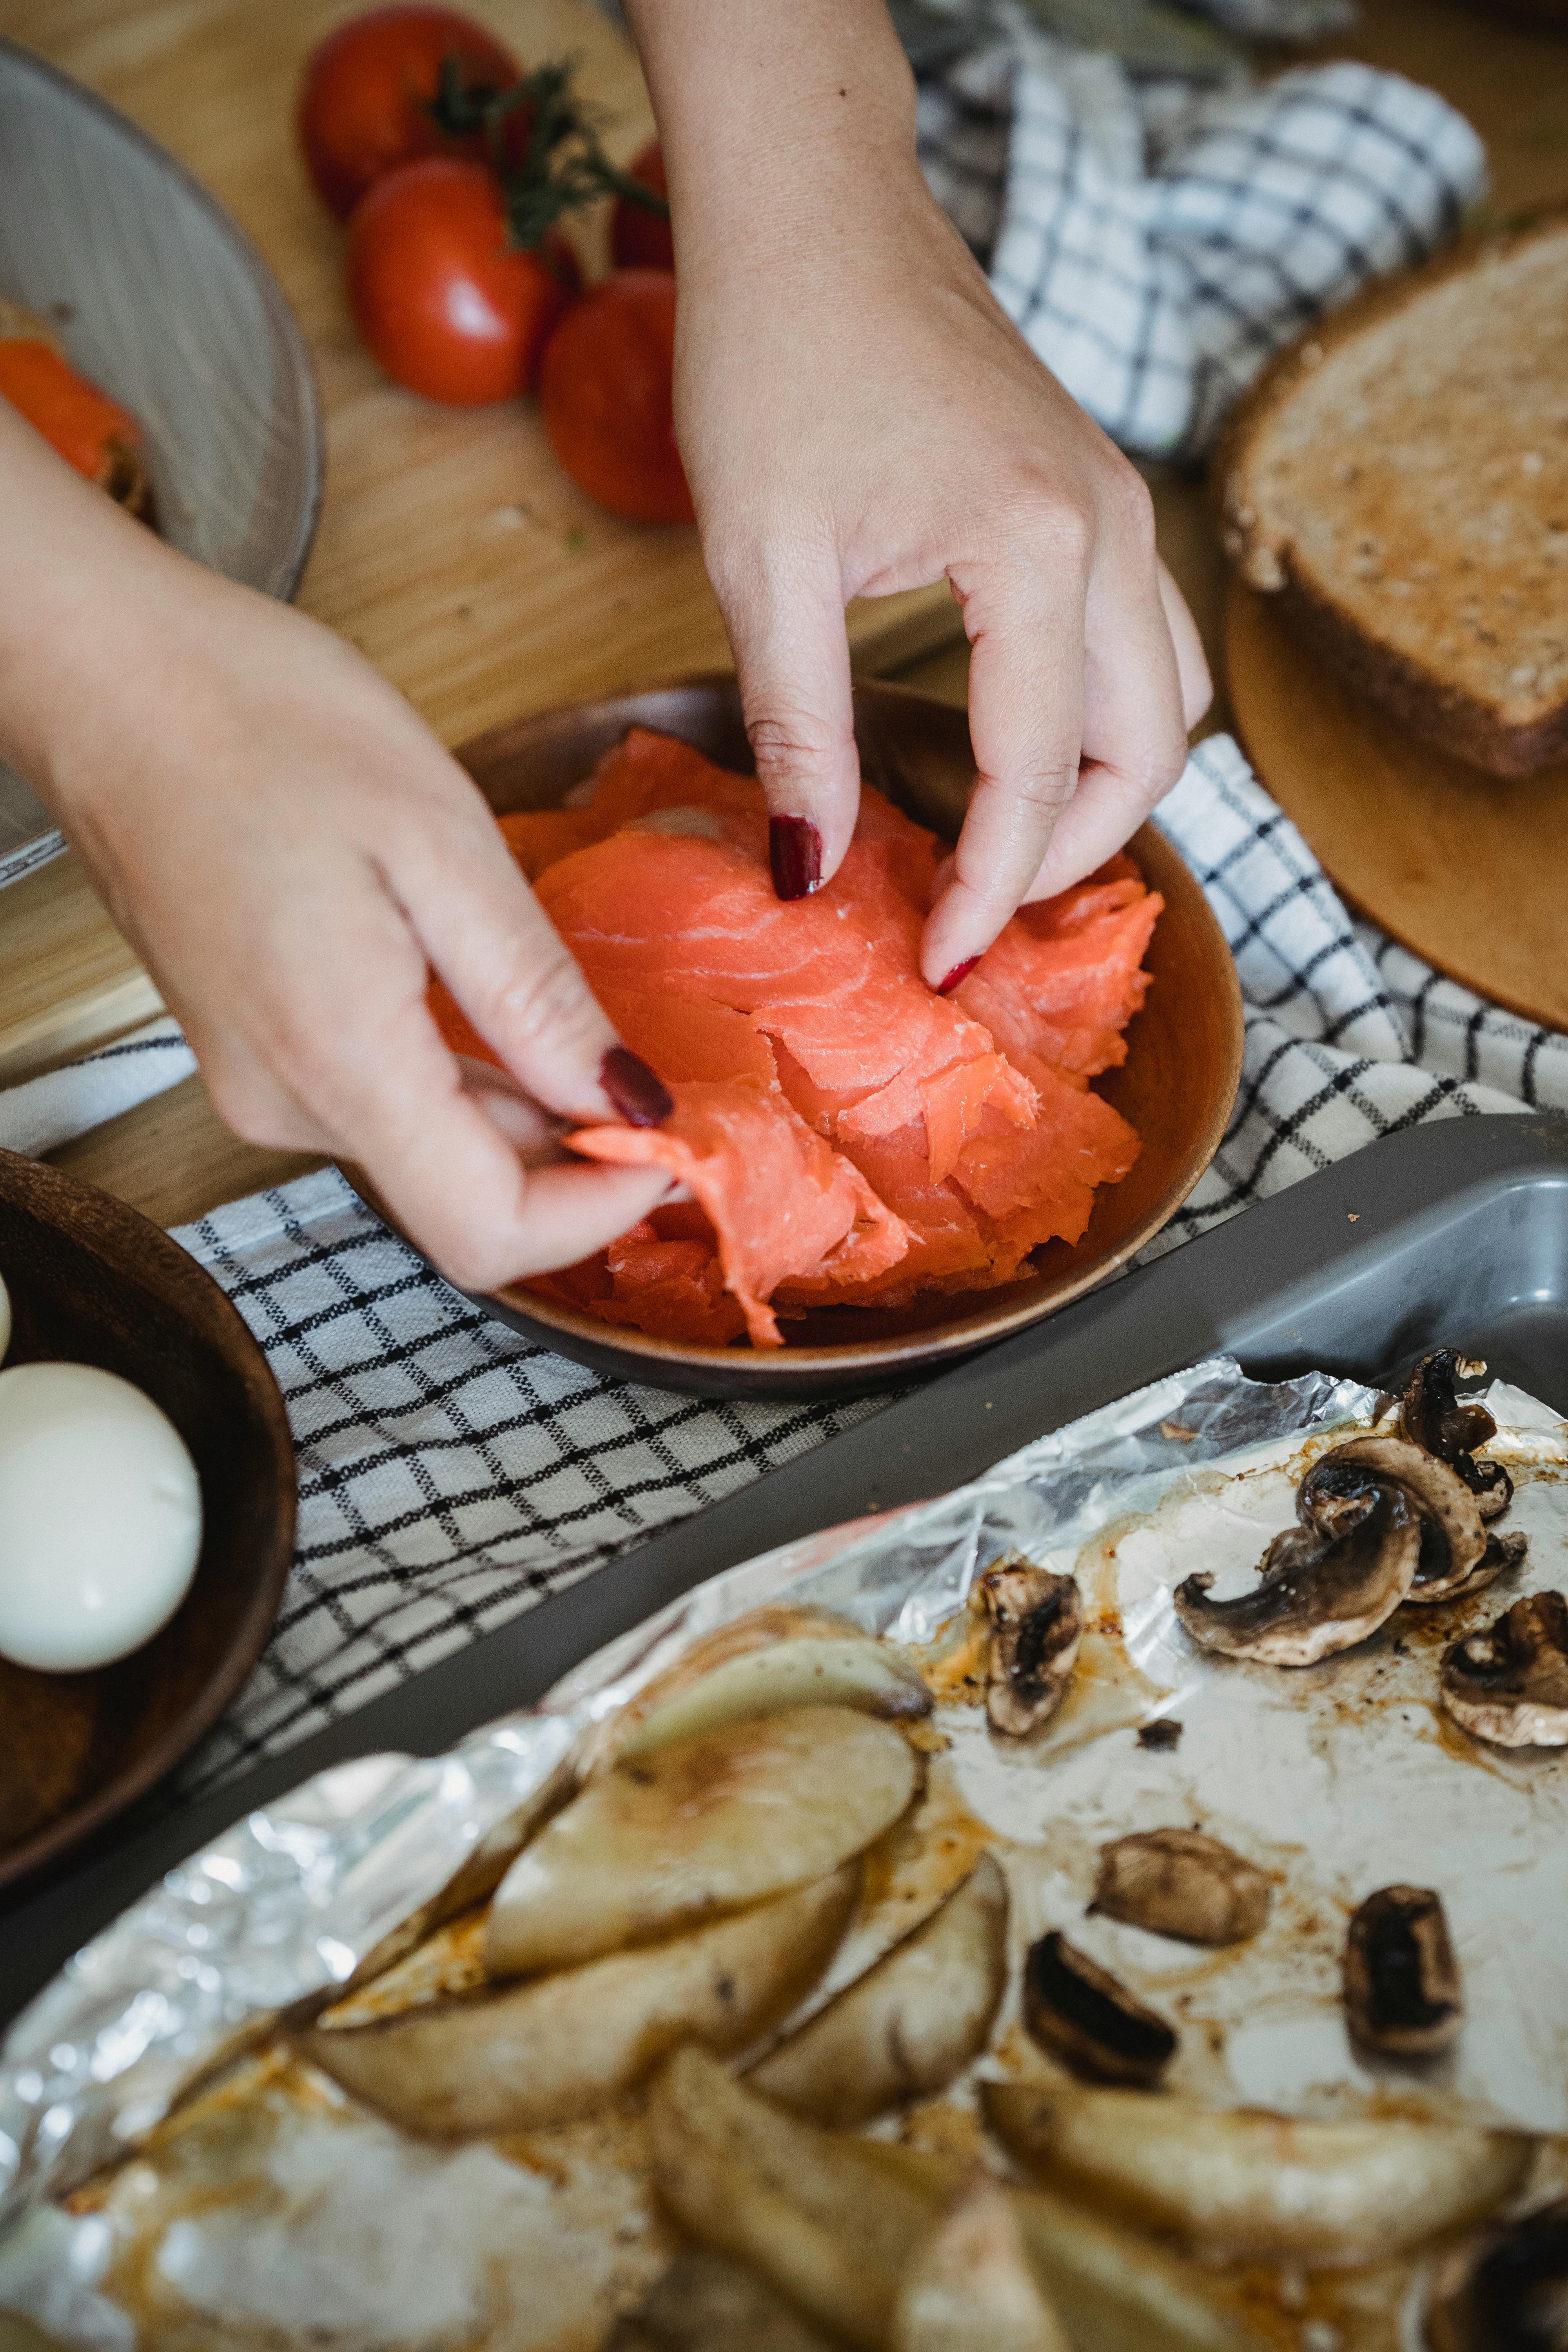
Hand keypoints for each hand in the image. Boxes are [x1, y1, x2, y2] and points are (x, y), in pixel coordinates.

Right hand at [0, 405, 673, 1290]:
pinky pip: (383, 1102)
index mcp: (338, 1061)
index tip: (674, 1144)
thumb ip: (533, 996)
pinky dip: (458, 1074)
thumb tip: (624, 1100)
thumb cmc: (261, 723)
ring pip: (429, 1152)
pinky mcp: (253, 1053)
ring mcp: (260, 1085)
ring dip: (521, 1110)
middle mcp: (287, 1104)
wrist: (110, 678)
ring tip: (582, 1021)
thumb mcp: (441, 843)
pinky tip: (491, 995)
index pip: (488, 1233)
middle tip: (659, 1073)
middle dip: (574, 1160)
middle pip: (464, 1202)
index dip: (597, 1214)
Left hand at [626, 0, 1209, 986]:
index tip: (941, 964)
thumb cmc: (773, 352)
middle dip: (1070, 856)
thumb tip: (809, 868)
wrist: (810, 207)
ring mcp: (1117, 506)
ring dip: (1105, 791)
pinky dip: (1102, 718)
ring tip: (1009, 852)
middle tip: (979, 919)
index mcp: (1035, 546)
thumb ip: (797, 727)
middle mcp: (1110, 529)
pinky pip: (1141, 640)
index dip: (990, 888)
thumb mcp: (761, 560)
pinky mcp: (1094, 494)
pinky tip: (1019, 750)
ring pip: (1167, 699)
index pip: (1035, 772)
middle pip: (1147, 752)